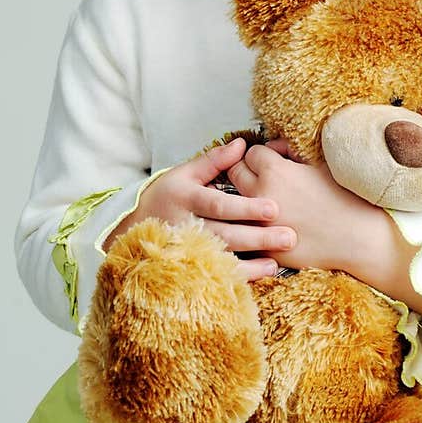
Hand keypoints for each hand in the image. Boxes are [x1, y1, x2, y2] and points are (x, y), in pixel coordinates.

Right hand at [102, 138, 295, 279]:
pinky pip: (216, 275)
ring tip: (278, 261)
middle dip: (257, 237)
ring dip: (252, 263)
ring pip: (221, 259)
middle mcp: (185, 226)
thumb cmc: (168, 195)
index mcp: (185, 198)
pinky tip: (263, 272)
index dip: (245, 208)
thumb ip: (214, 161)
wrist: (133, 226)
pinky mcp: (189, 268)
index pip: (218, 205)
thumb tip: (241, 145)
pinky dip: (241, 277)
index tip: (273, 208)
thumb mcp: (185, 173)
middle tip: (289, 236)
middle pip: (224, 235)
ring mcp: (185, 251)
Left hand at [224, 138, 383, 273]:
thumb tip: (279, 149)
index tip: (275, 159)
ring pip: (237, 204)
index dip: (265, 154)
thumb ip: (293, 152)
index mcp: (275, 171)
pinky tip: (273, 223)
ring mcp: (260, 223)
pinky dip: (256, 224)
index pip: (251, 153)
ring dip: (246, 198)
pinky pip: (249, 230)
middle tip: (263, 176)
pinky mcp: (264, 247)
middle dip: (247, 170)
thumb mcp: (321, 163)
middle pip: (235, 173)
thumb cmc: (345, 198)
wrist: (358, 238)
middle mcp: (261, 195)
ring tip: (266, 200)